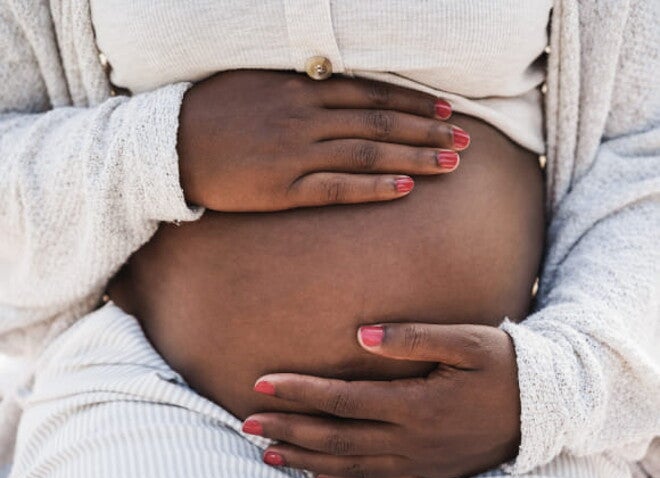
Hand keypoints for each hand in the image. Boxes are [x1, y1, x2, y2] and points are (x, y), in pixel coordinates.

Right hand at [177, 70, 468, 210]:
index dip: (414, 102)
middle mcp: (307, 118)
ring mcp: (298, 154)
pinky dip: (374, 186)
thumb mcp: (258, 82)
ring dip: (415, 156)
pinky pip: (339, 188)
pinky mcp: (285, 188)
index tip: (448, 110)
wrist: (170, 145)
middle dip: (428, 130)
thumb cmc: (213, 110)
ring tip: (452, 163)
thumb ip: (301, 84)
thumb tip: (336, 83)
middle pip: (381, 122)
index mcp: (302, 90)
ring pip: (369, 153)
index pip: (373, 94)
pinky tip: (405, 187)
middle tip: (466, 139)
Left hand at [243, 323, 520, 477]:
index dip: (299, 392)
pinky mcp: (427, 474)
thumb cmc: (502, 365)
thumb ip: (413, 338)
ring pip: (348, 467)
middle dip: (289, 428)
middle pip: (335, 437)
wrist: (543, 409)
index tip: (262, 383)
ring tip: (267, 449)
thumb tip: (361, 335)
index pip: (342, 400)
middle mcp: (411, 440)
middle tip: (246, 422)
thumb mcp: (466, 341)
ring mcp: (418, 463)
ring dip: (305, 457)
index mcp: (416, 404)